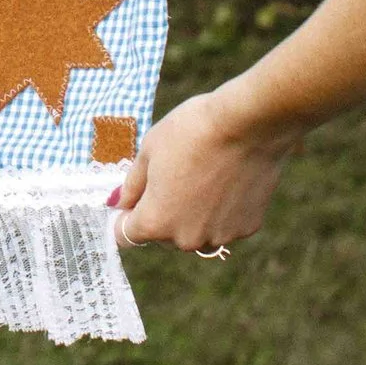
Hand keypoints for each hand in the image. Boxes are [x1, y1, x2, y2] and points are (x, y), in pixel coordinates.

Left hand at [108, 84, 298, 255]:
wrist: (245, 125)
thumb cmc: (190, 132)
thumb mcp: (148, 151)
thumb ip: (131, 185)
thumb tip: (119, 203)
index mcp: (155, 222)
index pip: (126, 235)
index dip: (124, 217)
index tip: (130, 198)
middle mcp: (187, 239)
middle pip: (161, 236)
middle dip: (159, 213)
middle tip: (169, 176)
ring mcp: (219, 237)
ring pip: (194, 232)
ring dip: (190, 215)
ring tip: (199, 176)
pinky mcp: (247, 228)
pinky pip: (222, 225)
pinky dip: (219, 211)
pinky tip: (224, 181)